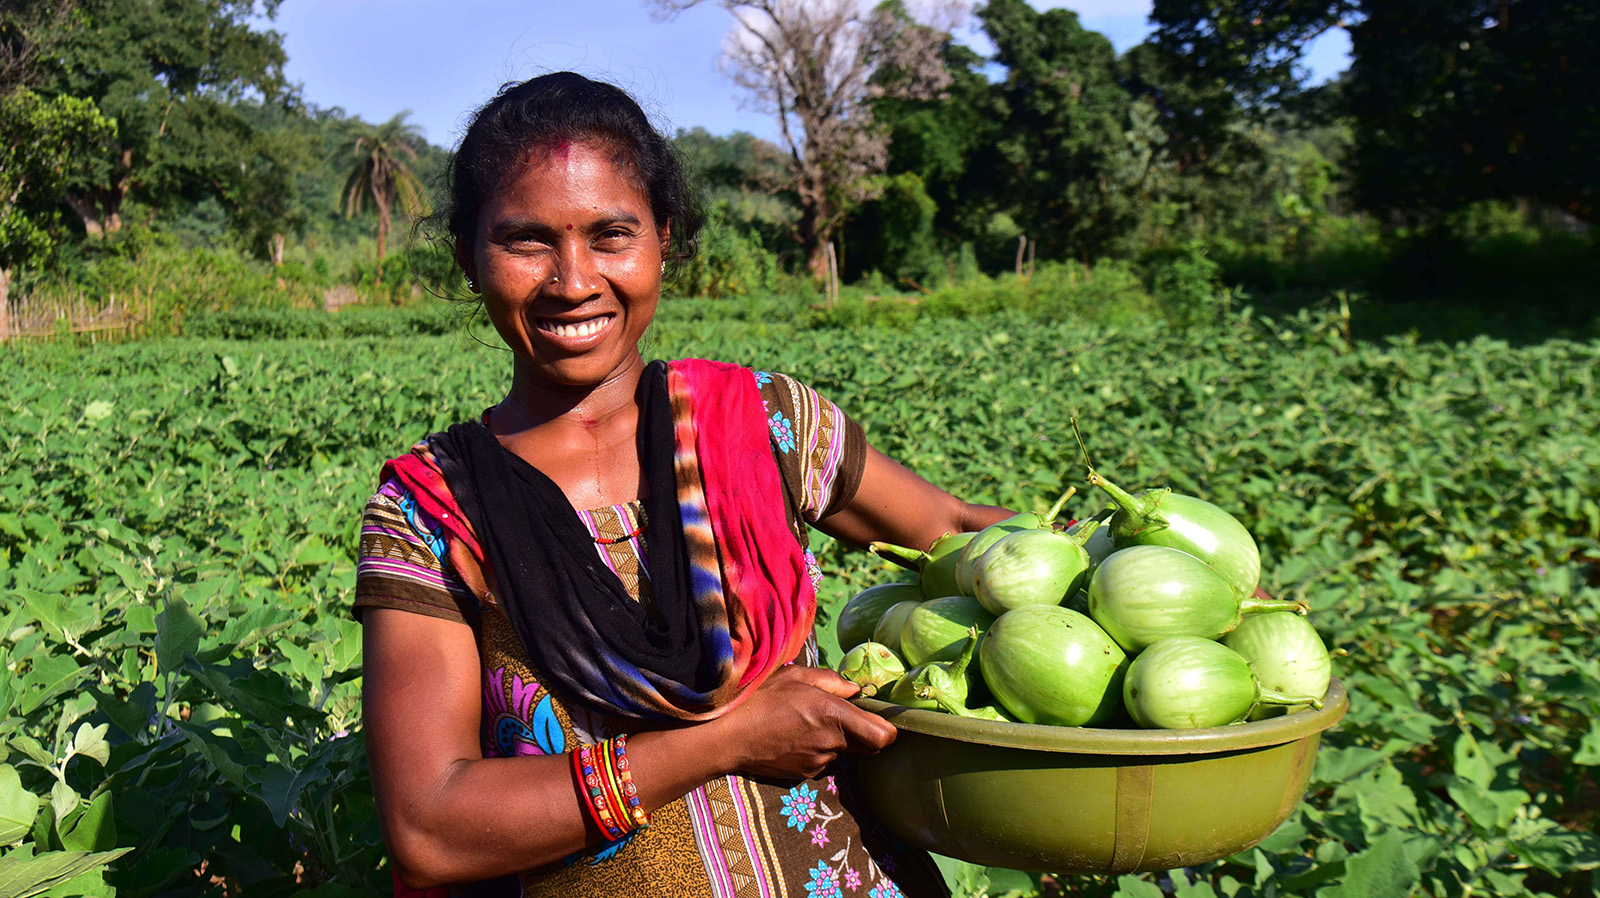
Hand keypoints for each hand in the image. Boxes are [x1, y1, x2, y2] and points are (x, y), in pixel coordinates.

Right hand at [709, 665, 897, 779]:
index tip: (878, 718)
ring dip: (834, 739)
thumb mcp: (795, 676)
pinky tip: (793, 736)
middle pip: (867, 745)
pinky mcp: (805, 775)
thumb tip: (855, 691)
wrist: (727, 737)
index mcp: (833, 715)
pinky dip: (816, 749)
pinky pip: (823, 760)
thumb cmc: (760, 699)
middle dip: (861, 732)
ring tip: (804, 722)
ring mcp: (818, 762)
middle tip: (838, 714)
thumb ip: (832, 681)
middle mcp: (831, 743)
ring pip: (842, 751)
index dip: (888, 730)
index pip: (883, 737)